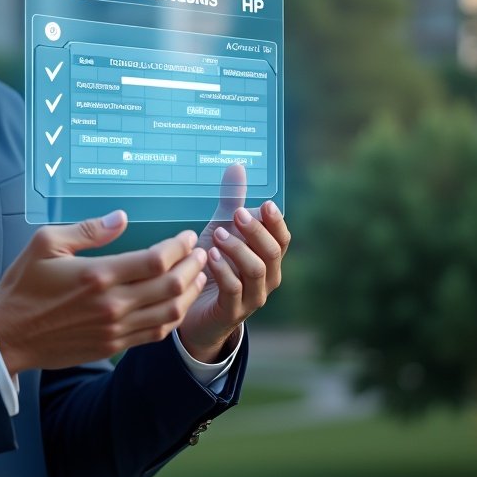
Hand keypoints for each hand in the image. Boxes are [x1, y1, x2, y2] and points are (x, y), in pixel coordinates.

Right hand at [0, 212, 208, 375]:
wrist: (8, 334)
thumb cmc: (24, 285)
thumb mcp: (45, 243)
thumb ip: (87, 230)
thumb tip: (121, 217)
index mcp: (97, 275)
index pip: (155, 261)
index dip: (178, 247)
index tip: (186, 236)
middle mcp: (112, 304)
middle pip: (170, 286)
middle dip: (192, 267)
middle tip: (201, 252)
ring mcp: (115, 329)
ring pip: (169, 313)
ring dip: (189, 293)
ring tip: (197, 276)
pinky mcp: (113, 345)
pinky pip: (155, 333)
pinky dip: (173, 317)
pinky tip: (177, 303)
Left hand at [177, 164, 289, 362]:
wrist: (194, 308)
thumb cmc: (213, 265)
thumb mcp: (221, 229)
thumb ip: (231, 202)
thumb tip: (237, 165)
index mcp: (268, 257)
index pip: (282, 238)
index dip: (276, 222)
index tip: (265, 204)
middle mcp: (267, 278)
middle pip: (272, 253)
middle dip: (256, 232)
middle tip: (236, 215)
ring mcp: (252, 297)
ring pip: (256, 271)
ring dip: (238, 250)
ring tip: (217, 235)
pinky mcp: (232, 311)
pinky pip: (234, 290)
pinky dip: (224, 271)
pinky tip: (209, 256)